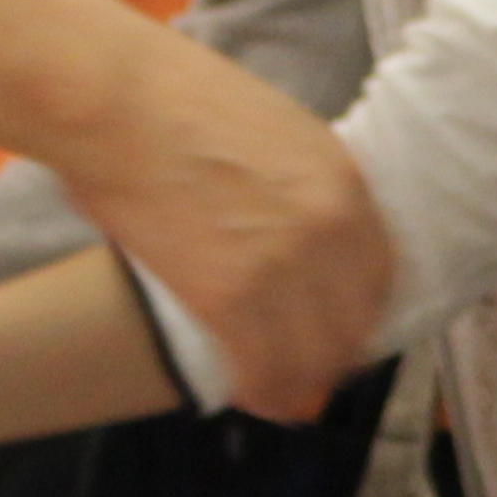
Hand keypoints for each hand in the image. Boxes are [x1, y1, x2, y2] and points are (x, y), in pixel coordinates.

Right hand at [48, 40, 389, 421]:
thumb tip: (295, 232)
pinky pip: (263, 368)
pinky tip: (250, 398)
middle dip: (335, 356)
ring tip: (281, 397)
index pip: (381, 274)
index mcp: (345, 182)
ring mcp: (283, 266)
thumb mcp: (277, 131)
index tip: (344, 330)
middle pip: (353, 324)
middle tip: (313, 371)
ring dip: (299, 384)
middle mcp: (330, 228)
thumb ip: (301, 187)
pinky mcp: (229, 297)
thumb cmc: (176, 100)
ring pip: (313, 358)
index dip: (361, 313)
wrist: (115, 98)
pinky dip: (261, 391)